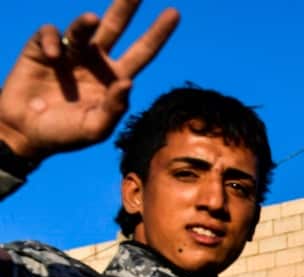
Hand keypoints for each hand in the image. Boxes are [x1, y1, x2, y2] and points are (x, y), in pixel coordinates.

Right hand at [0, 1, 179, 161]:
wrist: (26, 133)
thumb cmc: (65, 134)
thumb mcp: (95, 129)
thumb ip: (114, 109)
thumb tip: (127, 83)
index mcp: (115, 77)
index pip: (142, 52)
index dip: (157, 34)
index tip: (173, 13)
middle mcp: (95, 60)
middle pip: (116, 27)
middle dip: (126, 6)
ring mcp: (70, 53)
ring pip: (83, 27)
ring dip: (86, 22)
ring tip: (91, 20)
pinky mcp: (42, 49)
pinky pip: (51, 34)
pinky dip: (53, 40)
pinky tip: (52, 57)